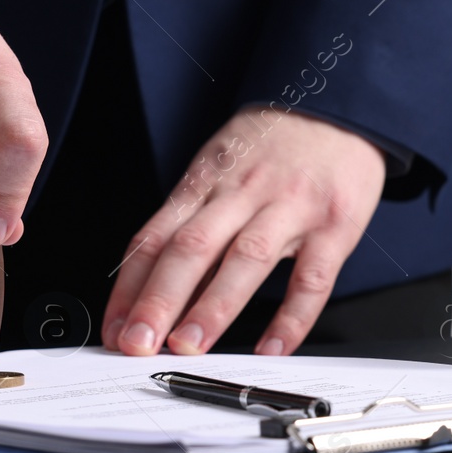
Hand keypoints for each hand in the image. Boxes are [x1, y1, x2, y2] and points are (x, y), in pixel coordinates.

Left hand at [101, 107, 385, 355]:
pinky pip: (311, 277)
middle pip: (190, 248)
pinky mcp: (334, 224)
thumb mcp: (220, 167)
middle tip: (137, 342)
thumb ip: (194, 222)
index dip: (129, 288)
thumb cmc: (273, 144)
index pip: (154, 238)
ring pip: (244, 258)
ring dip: (213, 307)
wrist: (337, 105)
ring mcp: (290, 208)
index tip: (113, 328)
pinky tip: (272, 347)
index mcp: (205, 182)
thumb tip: (157, 290)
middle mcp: (241, 193)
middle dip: (158, 299)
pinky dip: (291, 318)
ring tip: (189, 345)